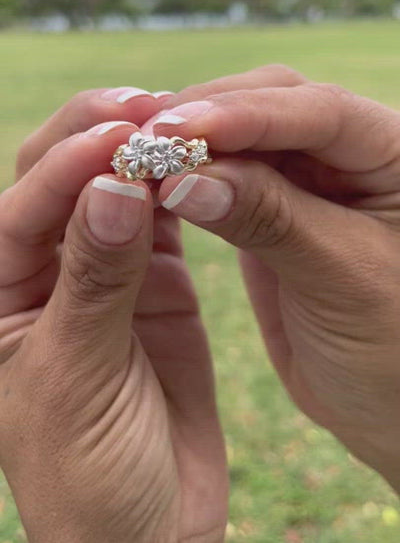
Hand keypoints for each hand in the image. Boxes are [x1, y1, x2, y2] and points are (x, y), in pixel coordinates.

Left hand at [0, 89, 226, 542]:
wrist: (149, 528)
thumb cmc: (85, 473)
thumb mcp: (74, 378)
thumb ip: (94, 282)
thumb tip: (113, 188)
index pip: (20, 209)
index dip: (66, 168)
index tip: (119, 141)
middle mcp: (46, 271)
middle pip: (58, 178)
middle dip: (95, 138)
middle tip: (147, 110)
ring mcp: (106, 270)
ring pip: (113, 188)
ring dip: (142, 154)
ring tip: (180, 125)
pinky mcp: (156, 280)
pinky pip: (163, 218)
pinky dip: (178, 190)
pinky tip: (199, 168)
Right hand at [150, 66, 399, 491]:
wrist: (387, 401)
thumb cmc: (393, 348)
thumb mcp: (341, 279)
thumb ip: (270, 220)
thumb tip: (183, 177)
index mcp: (395, 152)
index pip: (321, 111)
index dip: (249, 116)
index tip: (179, 131)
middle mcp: (353, 150)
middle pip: (275, 102)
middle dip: (210, 117)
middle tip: (145, 142)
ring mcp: (310, 174)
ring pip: (243, 134)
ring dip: (193, 141)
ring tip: (139, 157)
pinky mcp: (274, 204)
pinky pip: (228, 174)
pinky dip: (191, 175)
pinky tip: (157, 181)